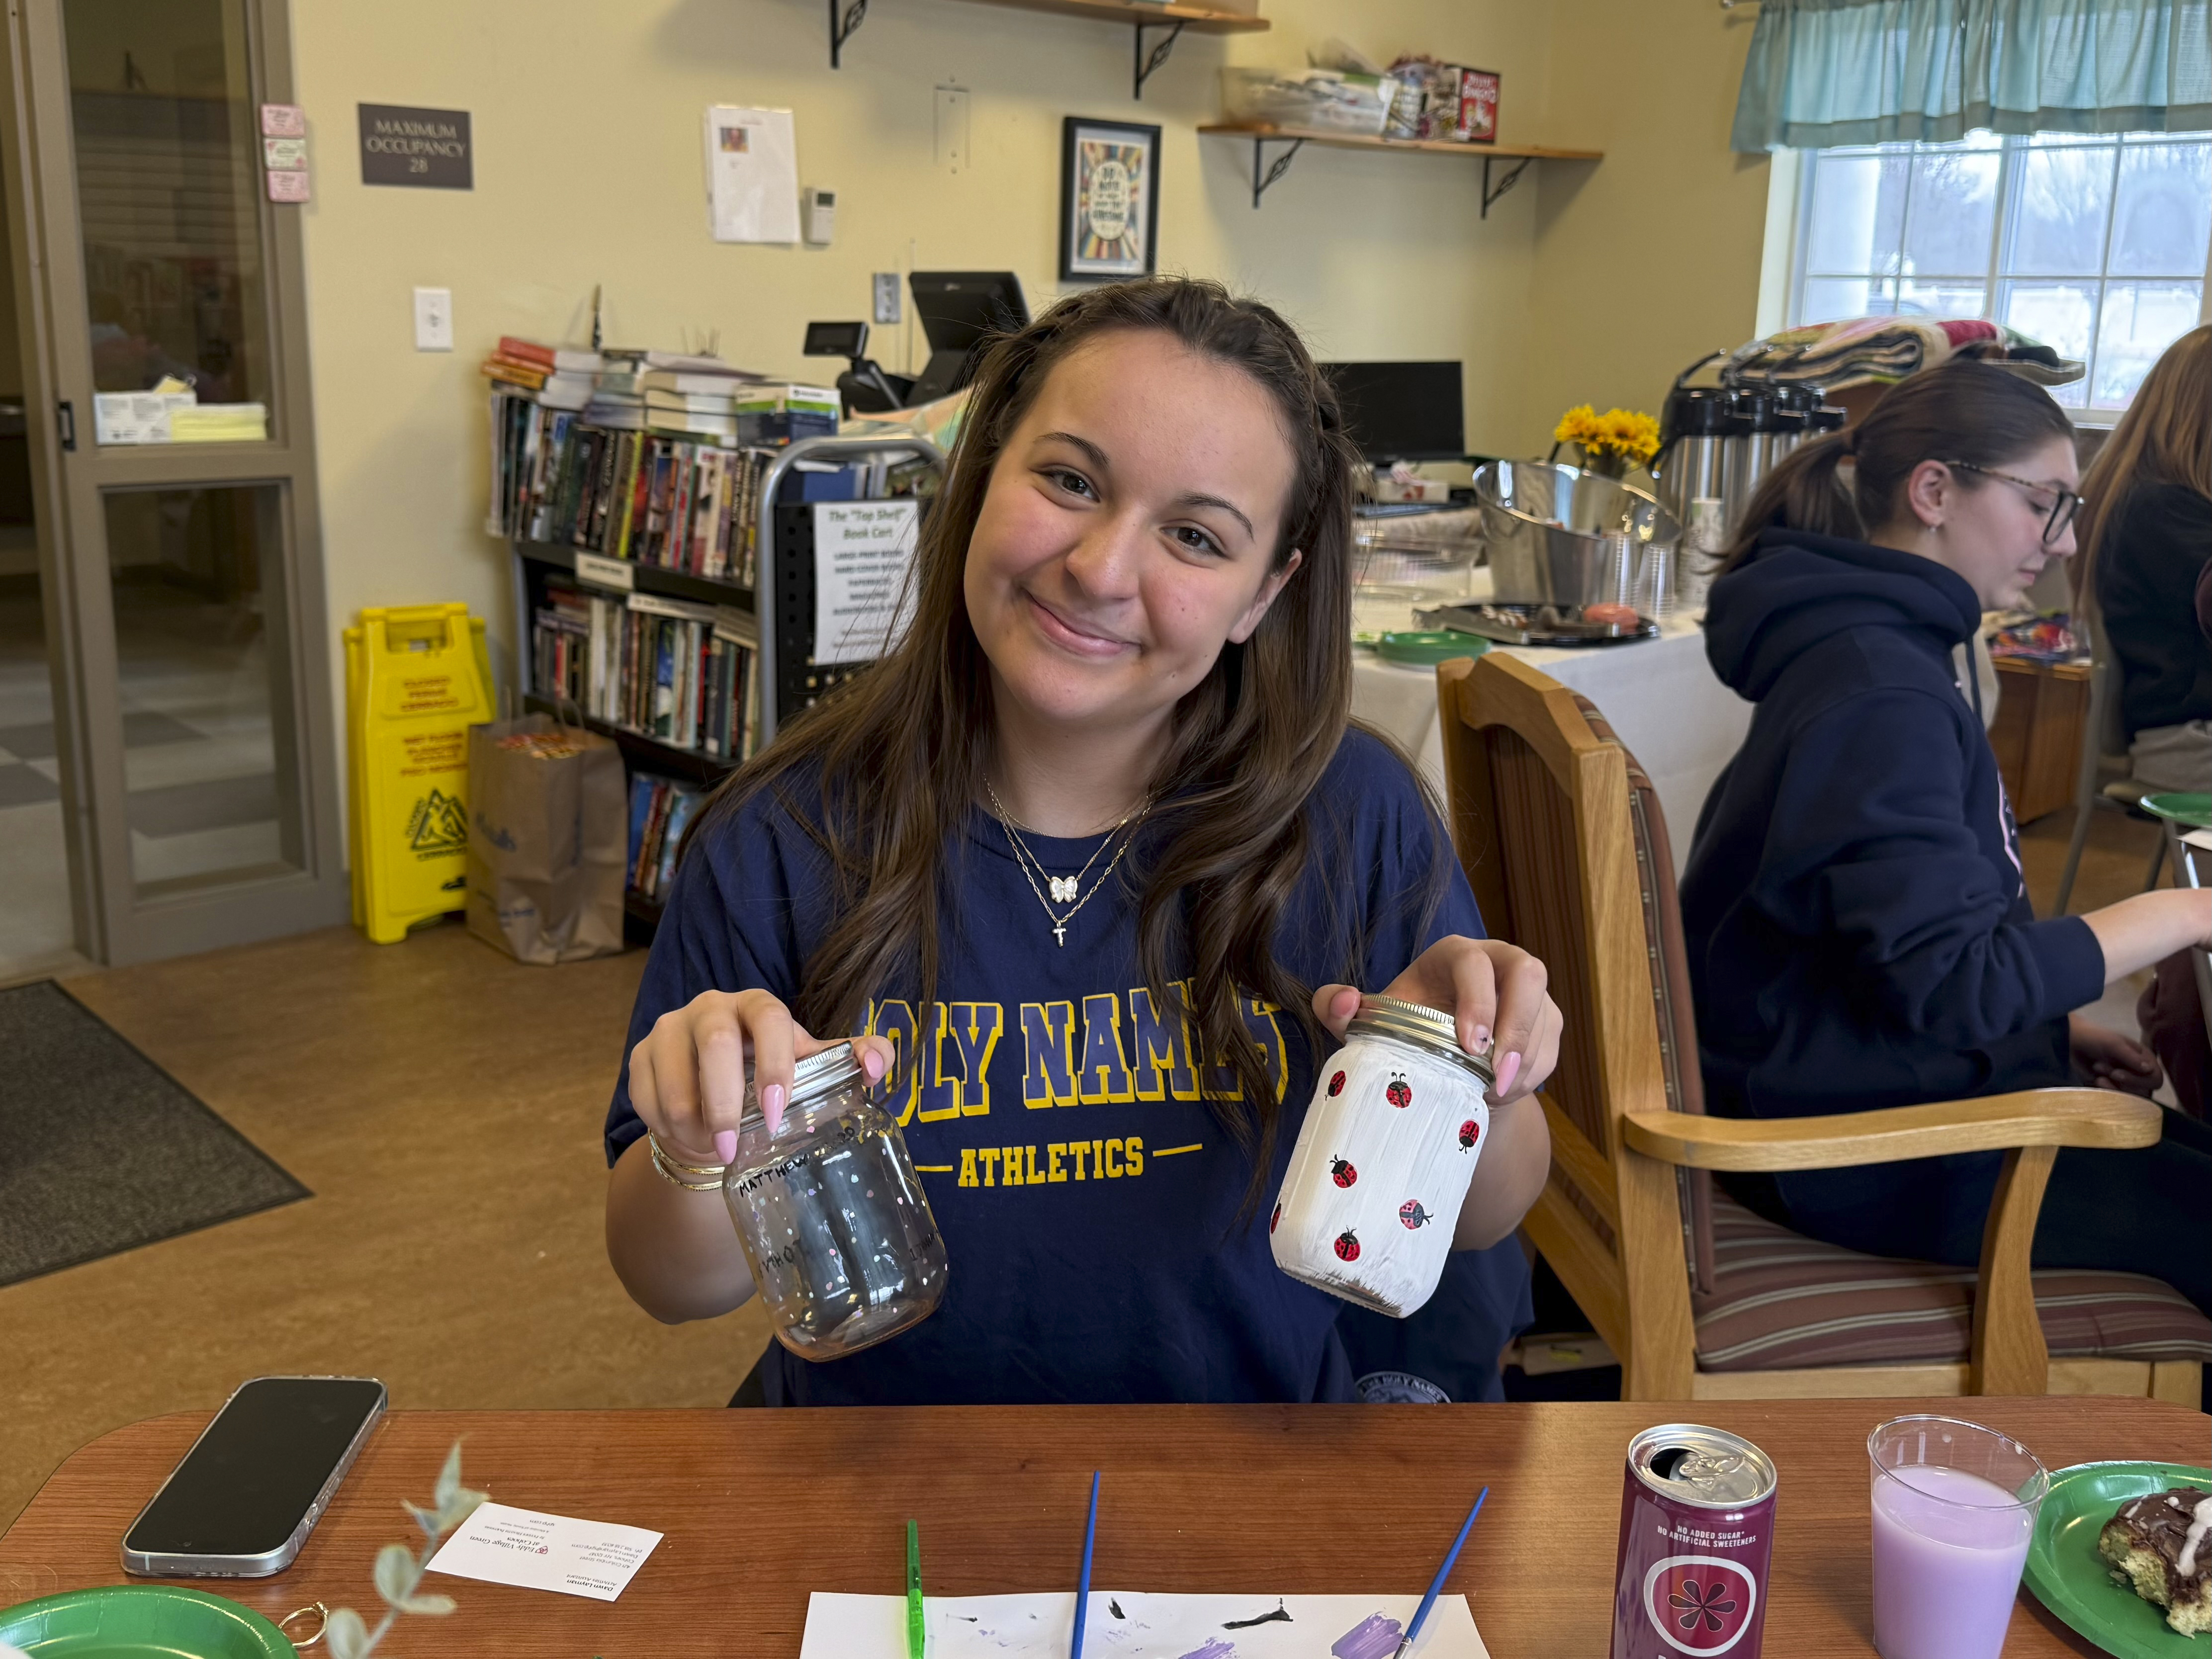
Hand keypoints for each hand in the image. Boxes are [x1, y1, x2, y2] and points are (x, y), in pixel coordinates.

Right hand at [627, 989, 893, 1164]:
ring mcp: (670, 1028)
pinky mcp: (639, 1055)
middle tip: (733, 1148)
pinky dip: (666, 1126)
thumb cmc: (768, 1079)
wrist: (716, 1101)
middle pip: (715, 1044)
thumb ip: (849, 1060)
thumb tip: (879, 1063)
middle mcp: (711, 1008)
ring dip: (694, 1123)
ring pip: (674, 1077)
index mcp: (757, 1006)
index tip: (776, 1111)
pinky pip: (646, 1095)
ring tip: (713, 1148)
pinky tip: (686, 1136)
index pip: (769, 1018)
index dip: (774, 1063)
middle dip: (726, 1103)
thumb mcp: (810, 1068)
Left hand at [1311, 935, 1562, 1103]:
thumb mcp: (1372, 1019)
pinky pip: (1550, 1051)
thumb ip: (1339, 1008)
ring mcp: (1530, 993)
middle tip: (1495, 1074)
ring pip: (1544, 1020)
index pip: (1475, 962)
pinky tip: (1499, 1093)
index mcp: (1456, 954)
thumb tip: (1343, 1002)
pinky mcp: (1548, 1023)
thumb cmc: (1406, 1028)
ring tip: (1490, 1093)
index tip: (1470, 1045)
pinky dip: (1528, 1077)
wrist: (1443, 1059)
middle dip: (1517, 1027)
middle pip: (1529, 974)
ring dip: (1522, 1062)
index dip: (1478, 1000)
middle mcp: (1500, 962)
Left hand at [2068, 1014, 2161, 1097]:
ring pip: (2130, 1098)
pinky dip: (2106, 1092)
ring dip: (2112, 1087)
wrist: (2070, 1043)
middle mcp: (2138, 1073)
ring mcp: (2125, 1084)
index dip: (2138, 1081)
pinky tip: (2095, 1081)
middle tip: (2100, 1067)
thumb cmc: (2094, 1038)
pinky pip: (2116, 1100)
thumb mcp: (2113, 1043)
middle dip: (2121, 1083)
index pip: (2155, 1080)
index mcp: (2145, 1060)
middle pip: (2144, 1092)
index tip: (2116, 1074)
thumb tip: (2150, 1070)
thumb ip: (2131, 1057)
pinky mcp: (2112, 1090)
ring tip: (2097, 1071)